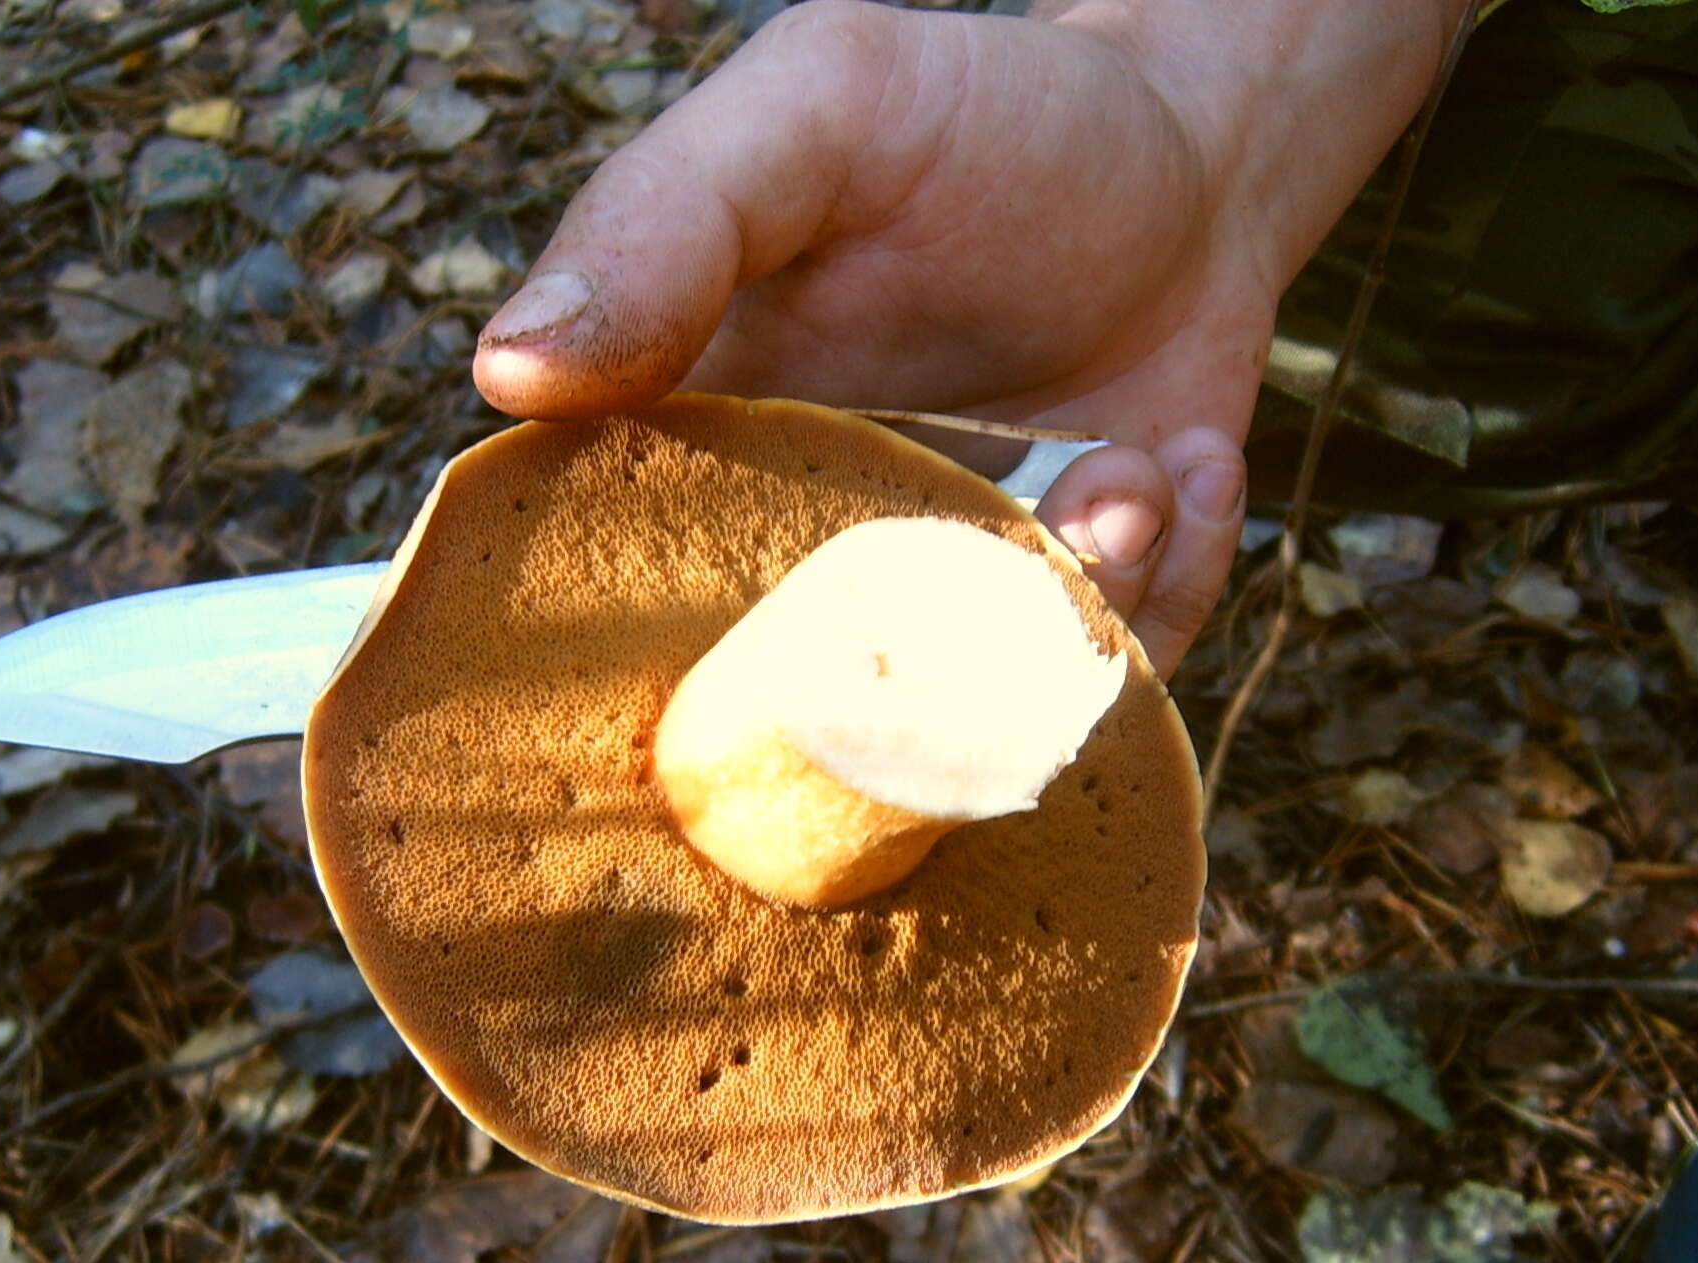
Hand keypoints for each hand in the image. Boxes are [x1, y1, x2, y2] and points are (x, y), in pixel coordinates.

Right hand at [475, 0, 1461, 675]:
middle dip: (932, 639)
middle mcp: (803, 557)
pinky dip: (1165, 582)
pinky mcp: (1063, 624)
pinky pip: (1104, 682)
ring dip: (1083, 598)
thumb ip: (666, 222)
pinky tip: (1172, 465)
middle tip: (1029, 523)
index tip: (801, 589)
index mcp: (691, 454)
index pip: (621, 592)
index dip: (680, 642)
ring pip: (975, 711)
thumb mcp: (818, 117)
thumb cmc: (983, 123)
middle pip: (810, 708)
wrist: (1186, 161)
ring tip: (1127, 469)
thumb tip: (510, 372)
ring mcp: (940, 604)